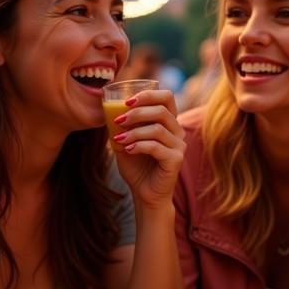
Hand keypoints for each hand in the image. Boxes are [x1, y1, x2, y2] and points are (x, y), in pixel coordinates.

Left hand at [110, 89, 184, 209]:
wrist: (145, 193)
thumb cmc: (136, 166)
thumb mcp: (125, 141)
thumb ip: (121, 125)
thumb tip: (108, 108)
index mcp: (168, 122)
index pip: (167, 97)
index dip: (148, 94)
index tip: (126, 101)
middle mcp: (177, 131)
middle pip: (162, 110)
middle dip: (138, 112)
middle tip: (118, 120)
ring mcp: (179, 146)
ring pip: (157, 129)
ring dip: (134, 132)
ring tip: (119, 139)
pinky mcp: (176, 160)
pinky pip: (156, 146)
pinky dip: (139, 146)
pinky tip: (127, 150)